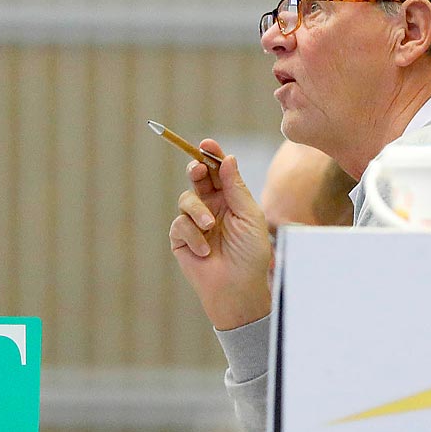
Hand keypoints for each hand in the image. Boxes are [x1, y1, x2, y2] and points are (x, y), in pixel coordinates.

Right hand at [167, 141, 273, 330]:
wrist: (238, 288)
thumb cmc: (250, 254)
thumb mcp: (249, 216)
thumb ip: (236, 187)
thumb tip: (226, 158)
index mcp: (231, 199)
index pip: (219, 172)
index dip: (212, 156)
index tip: (206, 144)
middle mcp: (212, 207)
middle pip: (198, 179)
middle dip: (196, 170)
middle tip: (197, 168)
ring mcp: (195, 223)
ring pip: (186, 199)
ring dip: (198, 211)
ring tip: (209, 227)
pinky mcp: (181, 239)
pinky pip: (180, 224)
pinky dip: (193, 235)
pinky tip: (205, 251)